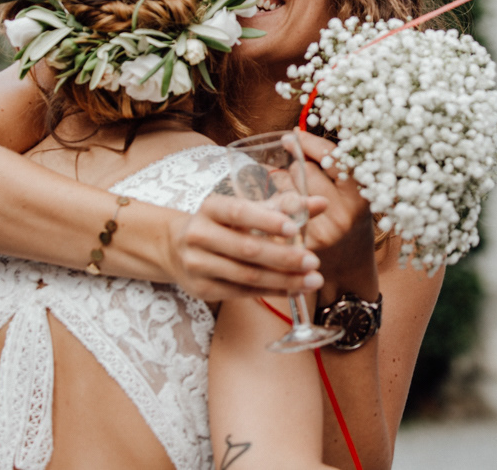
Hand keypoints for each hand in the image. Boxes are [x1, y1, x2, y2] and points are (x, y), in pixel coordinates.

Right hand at [164, 193, 325, 301]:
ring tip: (312, 279)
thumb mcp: (245, 210)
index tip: (294, 228)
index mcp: (210, 208)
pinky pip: (242, 292)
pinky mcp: (202, 288)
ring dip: (283, 280)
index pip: (238, 213)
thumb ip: (283, 206)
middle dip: (283, 257)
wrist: (175, 248)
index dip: (266, 221)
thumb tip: (321, 204)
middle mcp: (199, 234)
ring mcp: (197, 264)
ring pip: (246, 275)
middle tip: (313, 261)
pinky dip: (271, 291)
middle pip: (246, 249)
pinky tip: (293, 289)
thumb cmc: (221, 225)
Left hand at [291, 127, 381, 303]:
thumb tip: (300, 137)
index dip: (310, 142)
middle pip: (303, 170)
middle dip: (295, 163)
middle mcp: (341, 215)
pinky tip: (279, 204)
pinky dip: (273, 202)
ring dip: (282, 181)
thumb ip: (338, 172)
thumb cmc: (352, 227)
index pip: (331, 157)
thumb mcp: (356, 198)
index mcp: (360, 198)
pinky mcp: (298, 245)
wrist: (348, 273)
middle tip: (295, 163)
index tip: (294, 134)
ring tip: (290, 187)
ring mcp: (318, 232)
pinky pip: (275, 209)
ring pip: (285, 188)